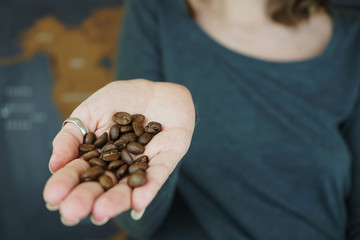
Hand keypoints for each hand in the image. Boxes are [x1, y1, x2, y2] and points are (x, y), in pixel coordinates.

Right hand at [43, 79, 194, 225]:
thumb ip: (72, 136)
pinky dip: (149, 188)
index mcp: (98, 157)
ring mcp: (143, 164)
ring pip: (129, 186)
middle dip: (87, 199)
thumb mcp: (89, 112)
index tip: (52, 197)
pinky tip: (138, 201)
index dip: (67, 184)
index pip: (80, 173)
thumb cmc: (121, 99)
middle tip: (71, 213)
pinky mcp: (166, 159)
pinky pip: (158, 175)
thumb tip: (54, 165)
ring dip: (115, 200)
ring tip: (99, 211)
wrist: (156, 88)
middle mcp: (120, 166)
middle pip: (102, 185)